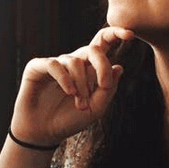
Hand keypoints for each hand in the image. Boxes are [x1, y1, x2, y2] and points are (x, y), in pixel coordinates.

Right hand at [10, 26, 134, 147]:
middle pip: (93, 49)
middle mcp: (73, 63)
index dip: (115, 34)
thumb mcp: (96, 108)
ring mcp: (55, 64)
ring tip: (80, 104)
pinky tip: (70, 92)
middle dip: (102, 65)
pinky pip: (54, 65)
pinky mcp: (37, 67)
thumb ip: (108, 89)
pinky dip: (65, 78)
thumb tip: (119, 67)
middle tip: (103, 85)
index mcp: (88, 69)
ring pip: (76, 62)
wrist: (43, 134)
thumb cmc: (69, 121)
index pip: (102, 44)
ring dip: (82, 84)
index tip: (131, 35)